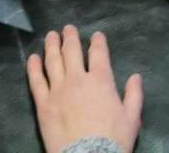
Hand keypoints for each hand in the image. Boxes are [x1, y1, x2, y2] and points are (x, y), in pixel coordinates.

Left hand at [27, 27, 142, 152]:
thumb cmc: (113, 140)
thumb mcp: (132, 119)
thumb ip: (134, 95)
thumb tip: (136, 77)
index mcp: (101, 80)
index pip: (98, 53)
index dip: (97, 41)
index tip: (96, 36)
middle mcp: (78, 79)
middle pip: (72, 51)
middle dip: (70, 36)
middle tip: (68, 28)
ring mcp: (58, 90)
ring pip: (52, 60)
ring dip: (51, 45)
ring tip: (51, 35)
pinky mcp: (43, 103)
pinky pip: (36, 80)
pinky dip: (33, 67)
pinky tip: (32, 58)